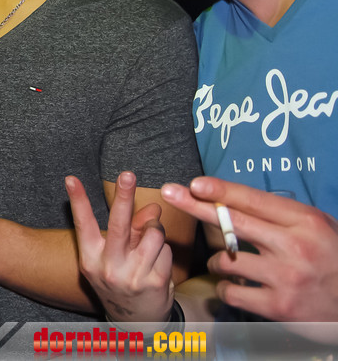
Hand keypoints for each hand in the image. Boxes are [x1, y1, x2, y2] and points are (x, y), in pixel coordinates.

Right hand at [65, 171, 173, 322]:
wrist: (136, 320)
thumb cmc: (121, 277)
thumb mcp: (114, 255)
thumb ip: (131, 229)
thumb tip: (154, 208)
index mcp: (90, 258)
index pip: (83, 224)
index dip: (78, 200)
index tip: (71, 179)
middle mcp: (108, 267)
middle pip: (119, 225)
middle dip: (124, 197)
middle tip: (127, 174)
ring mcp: (132, 276)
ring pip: (152, 233)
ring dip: (155, 231)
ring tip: (148, 244)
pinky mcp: (155, 282)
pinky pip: (165, 249)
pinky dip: (164, 250)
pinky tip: (157, 262)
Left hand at [162, 176, 337, 322]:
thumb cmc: (333, 258)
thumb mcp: (317, 226)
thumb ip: (280, 214)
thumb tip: (231, 198)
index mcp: (305, 222)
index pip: (254, 200)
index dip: (220, 190)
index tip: (194, 183)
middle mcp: (293, 247)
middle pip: (231, 222)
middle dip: (195, 205)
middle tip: (170, 193)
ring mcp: (284, 278)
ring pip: (225, 260)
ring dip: (218, 261)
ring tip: (229, 262)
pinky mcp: (277, 306)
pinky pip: (230, 291)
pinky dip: (226, 288)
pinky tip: (235, 286)